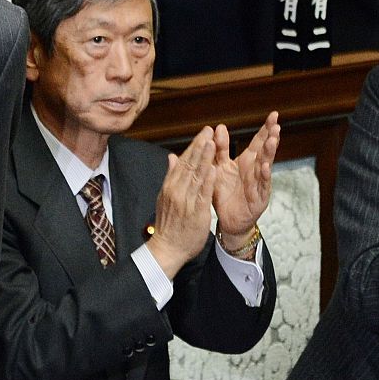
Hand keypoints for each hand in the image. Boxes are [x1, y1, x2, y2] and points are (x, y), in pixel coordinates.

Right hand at [146, 127, 217, 278]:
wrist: (167, 249)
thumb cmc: (169, 225)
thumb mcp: (165, 197)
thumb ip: (171, 176)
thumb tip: (172, 157)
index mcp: (170, 186)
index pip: (183, 162)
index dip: (194, 147)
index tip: (203, 134)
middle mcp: (176, 190)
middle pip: (189, 165)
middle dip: (200, 146)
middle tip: (209, 131)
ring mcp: (185, 201)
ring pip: (196, 176)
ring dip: (204, 158)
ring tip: (212, 143)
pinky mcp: (195, 212)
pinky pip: (202, 193)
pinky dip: (207, 180)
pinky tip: (213, 168)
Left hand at [213, 112, 278, 244]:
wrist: (227, 219)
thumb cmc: (224, 192)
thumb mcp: (219, 167)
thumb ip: (220, 149)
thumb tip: (218, 127)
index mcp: (247, 161)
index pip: (258, 141)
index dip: (266, 129)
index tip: (273, 114)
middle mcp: (256, 170)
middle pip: (265, 151)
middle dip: (272, 138)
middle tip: (276, 124)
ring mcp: (259, 183)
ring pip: (266, 166)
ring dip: (269, 154)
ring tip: (272, 140)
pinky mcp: (259, 198)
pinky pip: (262, 186)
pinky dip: (263, 176)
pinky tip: (264, 167)